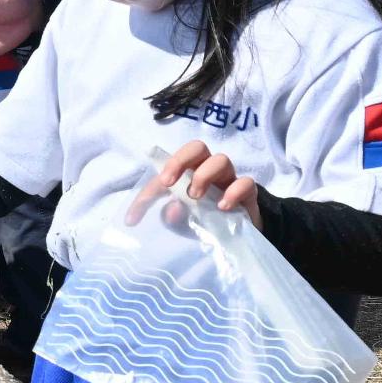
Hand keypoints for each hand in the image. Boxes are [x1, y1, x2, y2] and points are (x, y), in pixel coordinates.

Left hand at [129, 140, 262, 229]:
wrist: (238, 235)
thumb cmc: (203, 222)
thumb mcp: (181, 223)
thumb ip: (171, 217)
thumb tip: (172, 210)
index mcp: (187, 174)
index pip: (165, 172)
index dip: (147, 193)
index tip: (133, 219)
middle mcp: (207, 171)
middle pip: (197, 148)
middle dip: (180, 160)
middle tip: (169, 183)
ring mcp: (228, 180)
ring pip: (221, 160)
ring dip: (204, 175)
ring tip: (195, 197)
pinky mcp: (248, 194)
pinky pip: (246, 183)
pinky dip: (233, 192)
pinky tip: (223, 207)